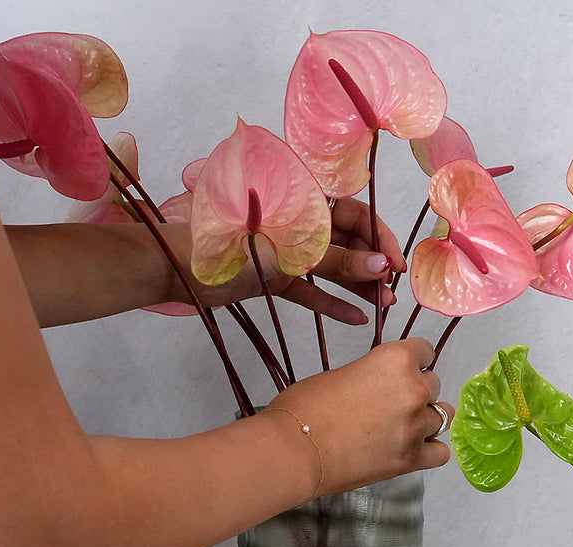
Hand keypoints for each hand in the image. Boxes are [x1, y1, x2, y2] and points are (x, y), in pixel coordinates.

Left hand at [171, 198, 406, 323]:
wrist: (175, 267)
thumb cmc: (228, 244)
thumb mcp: (290, 252)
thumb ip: (336, 260)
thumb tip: (383, 267)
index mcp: (303, 200)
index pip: (355, 214)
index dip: (380, 237)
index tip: (396, 264)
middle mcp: (299, 223)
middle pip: (348, 241)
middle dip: (373, 265)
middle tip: (392, 290)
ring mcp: (286, 250)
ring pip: (332, 267)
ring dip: (358, 285)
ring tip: (383, 306)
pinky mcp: (274, 276)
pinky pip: (310, 290)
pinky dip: (331, 303)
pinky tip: (357, 319)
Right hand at [269, 338, 454, 496]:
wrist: (295, 449)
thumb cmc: (305, 406)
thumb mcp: (344, 372)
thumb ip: (373, 376)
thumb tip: (381, 387)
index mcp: (396, 360)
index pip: (426, 352)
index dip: (415, 361)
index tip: (408, 369)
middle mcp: (414, 390)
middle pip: (434, 385)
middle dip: (418, 391)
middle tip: (394, 403)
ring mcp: (416, 426)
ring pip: (442, 416)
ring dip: (426, 418)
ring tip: (404, 426)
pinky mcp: (412, 459)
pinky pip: (440, 452)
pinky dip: (430, 448)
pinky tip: (415, 447)